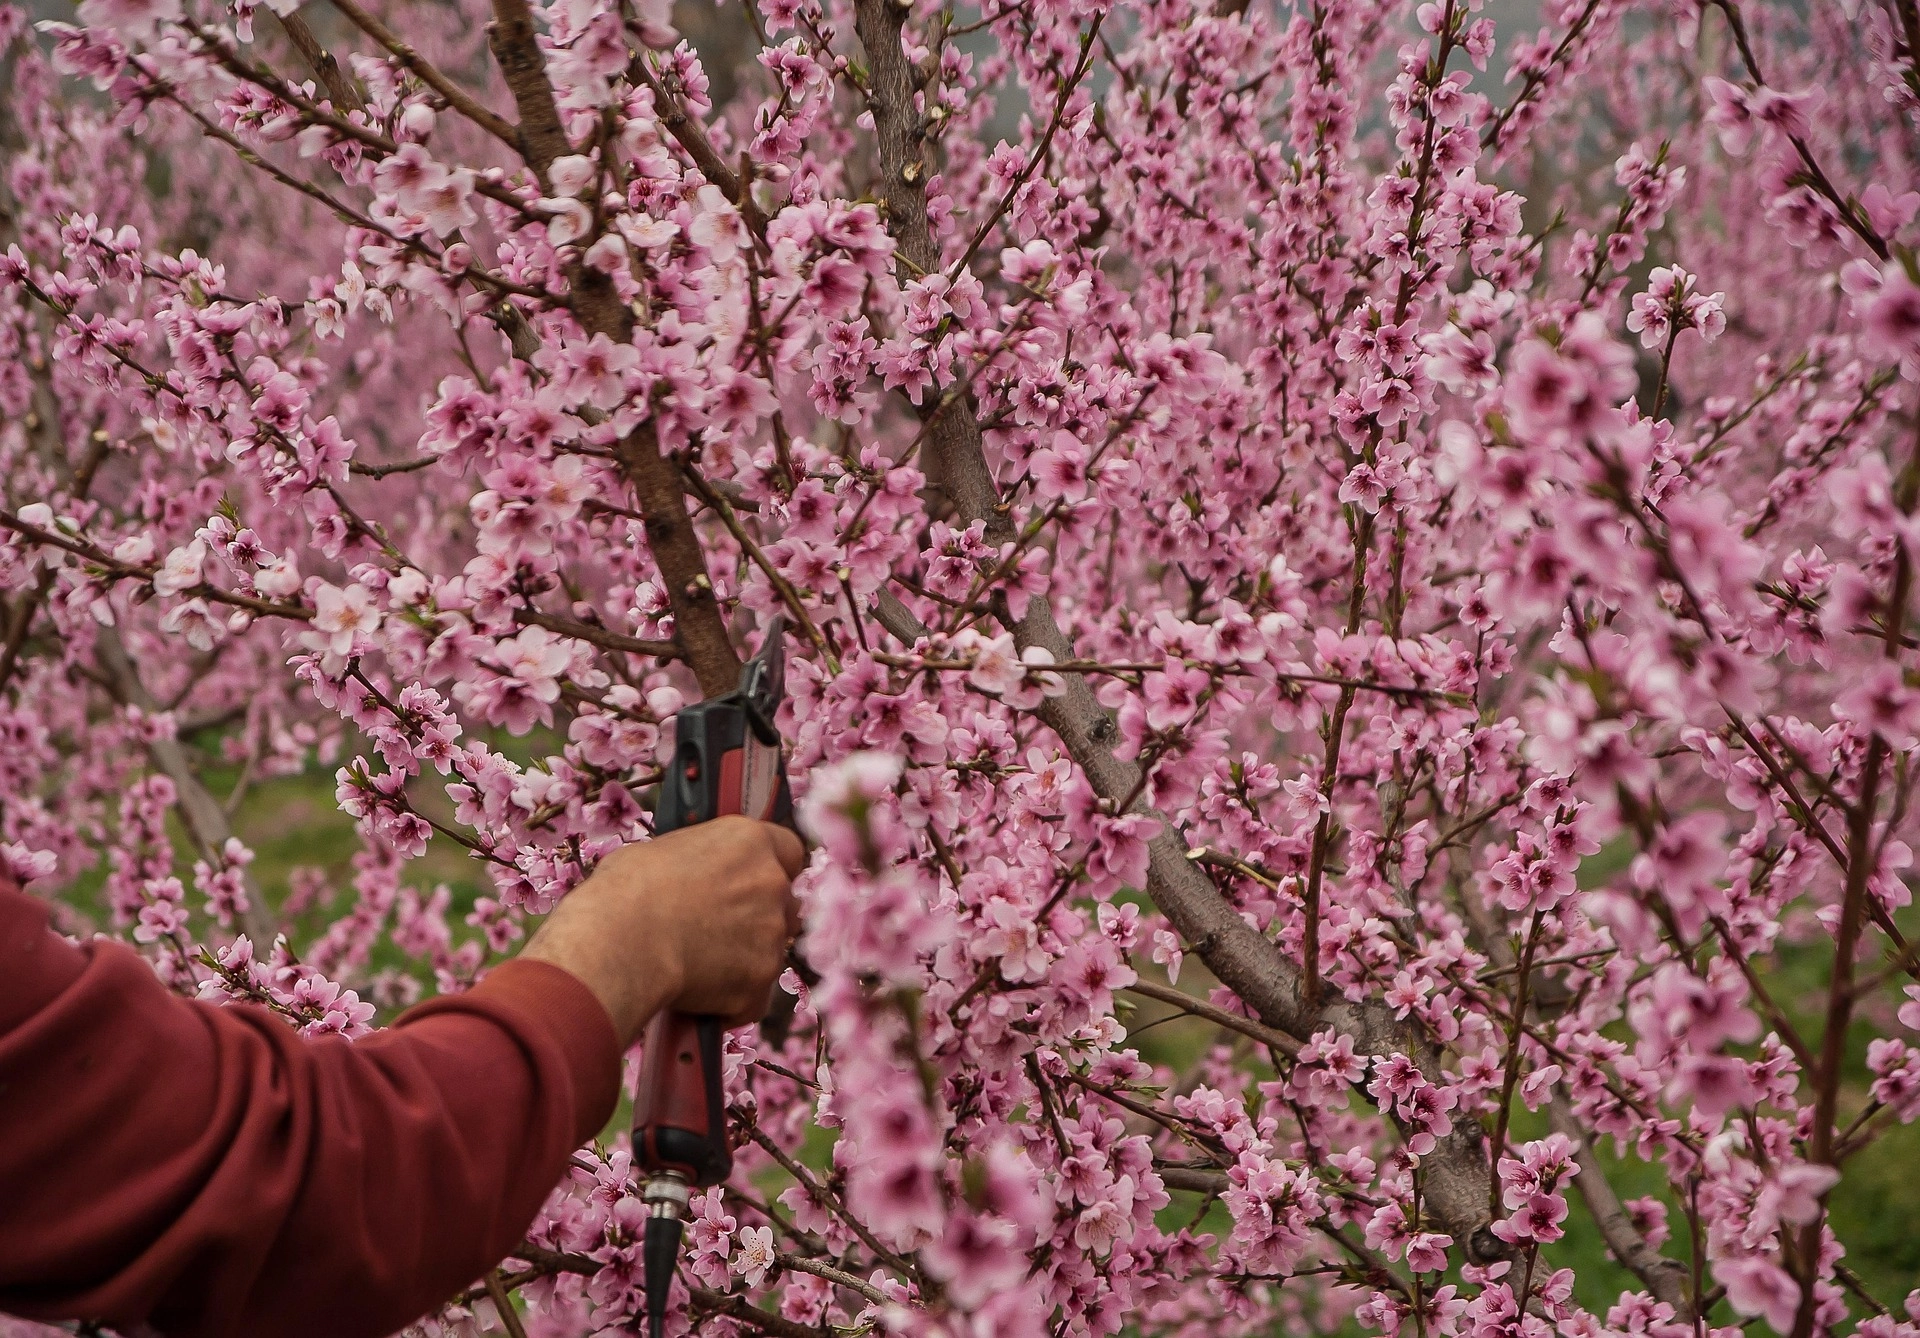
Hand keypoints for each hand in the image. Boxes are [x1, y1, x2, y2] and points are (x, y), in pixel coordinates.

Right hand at [519, 816, 805, 1045]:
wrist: (618, 943)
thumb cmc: (626, 891)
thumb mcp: (663, 852)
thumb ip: (701, 864)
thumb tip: (692, 878)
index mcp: (750, 842)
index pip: (790, 851)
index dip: (773, 869)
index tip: (754, 883)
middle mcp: (771, 884)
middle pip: (785, 904)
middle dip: (760, 919)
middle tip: (720, 931)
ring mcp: (771, 935)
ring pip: (771, 952)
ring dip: (746, 959)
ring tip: (698, 966)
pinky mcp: (760, 981)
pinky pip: (754, 995)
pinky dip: (732, 1000)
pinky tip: (697, 996)